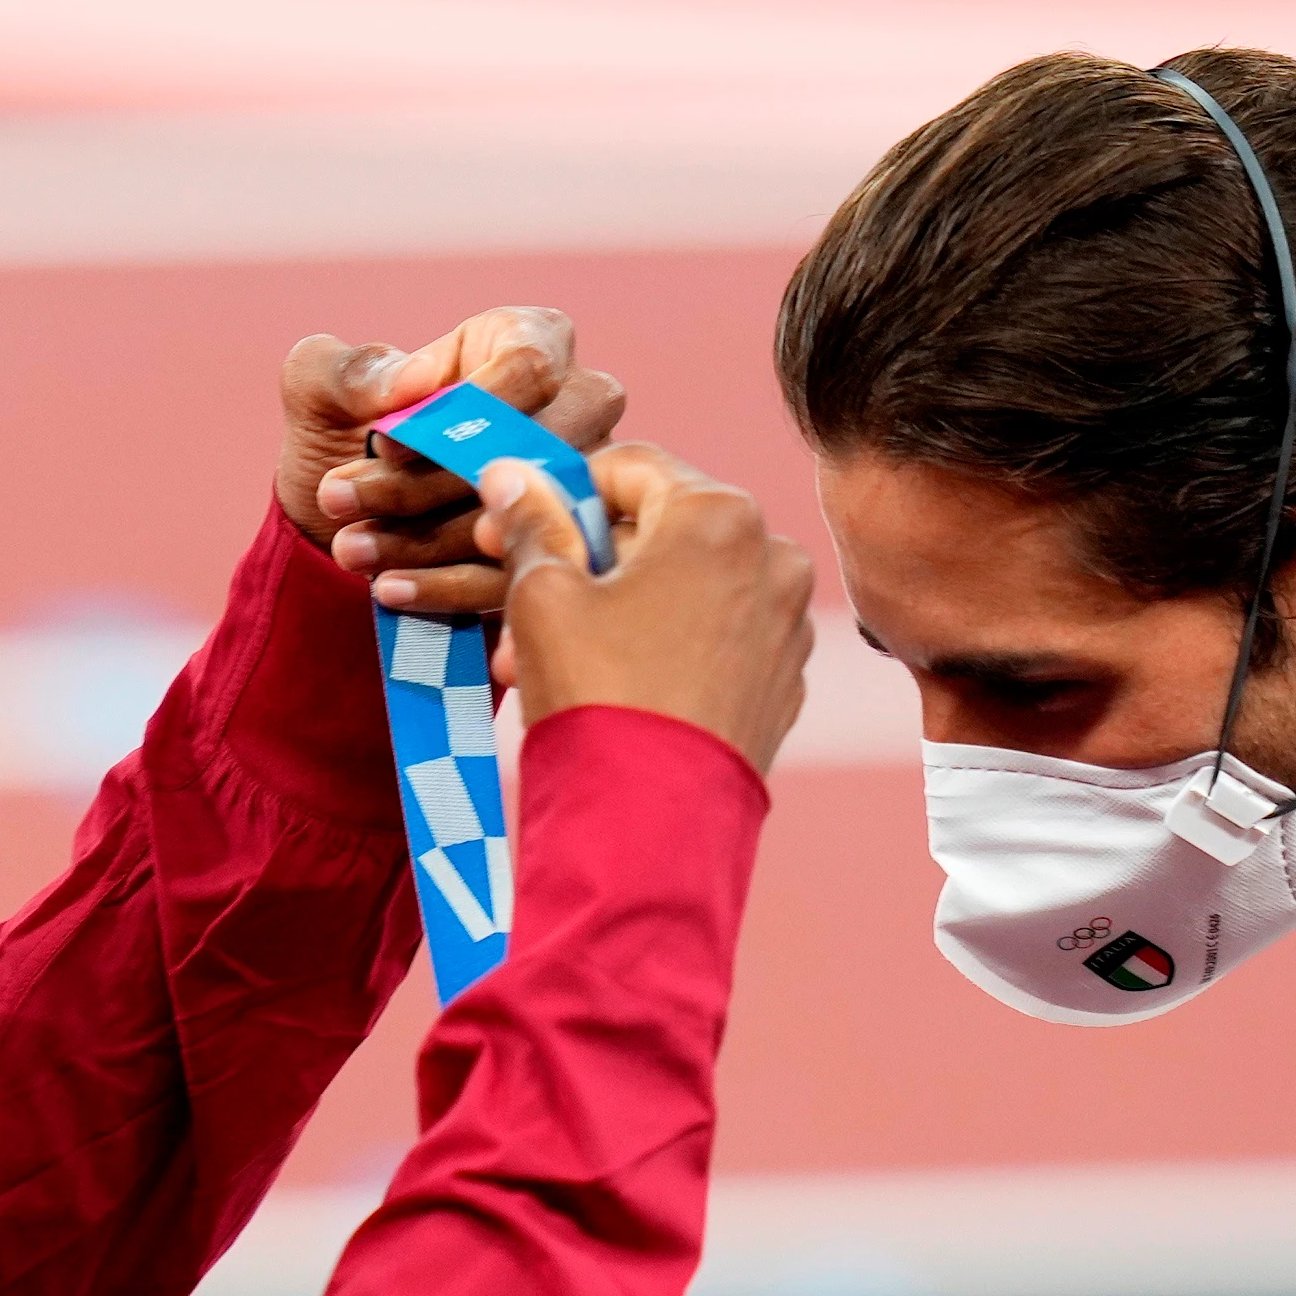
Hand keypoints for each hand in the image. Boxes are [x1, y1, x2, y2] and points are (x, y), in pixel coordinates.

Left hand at [272, 307, 625, 615]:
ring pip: (522, 518)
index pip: (528, 369)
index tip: (384, 443)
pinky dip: (450, 587)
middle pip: (529, 450)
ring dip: (429, 541)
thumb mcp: (325, 385)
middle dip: (431, 486)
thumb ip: (353, 370)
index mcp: (536, 339)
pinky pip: (519, 575)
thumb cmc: (348, 424)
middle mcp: (580, 410)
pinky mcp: (562, 552)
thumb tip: (414, 380)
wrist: (356, 510)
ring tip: (350, 547)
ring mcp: (580, 485)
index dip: (463, 410)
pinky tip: (390, 588)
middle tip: (342, 500)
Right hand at [477, 445, 815, 772]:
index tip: (509, 522)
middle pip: (659, 530)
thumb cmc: (597, 697)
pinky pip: (712, 640)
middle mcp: (772, 558)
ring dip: (615, 607)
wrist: (651, 827)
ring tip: (546, 654)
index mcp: (720, 515)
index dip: (558, 491)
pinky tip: (606, 685)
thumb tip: (511, 473)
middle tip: (516, 597)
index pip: (628, 467)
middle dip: (583, 560)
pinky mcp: (783, 683)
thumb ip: (531, 523)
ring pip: (683, 589)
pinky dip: (660, 647)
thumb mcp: (543, 596)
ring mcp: (786, 625)